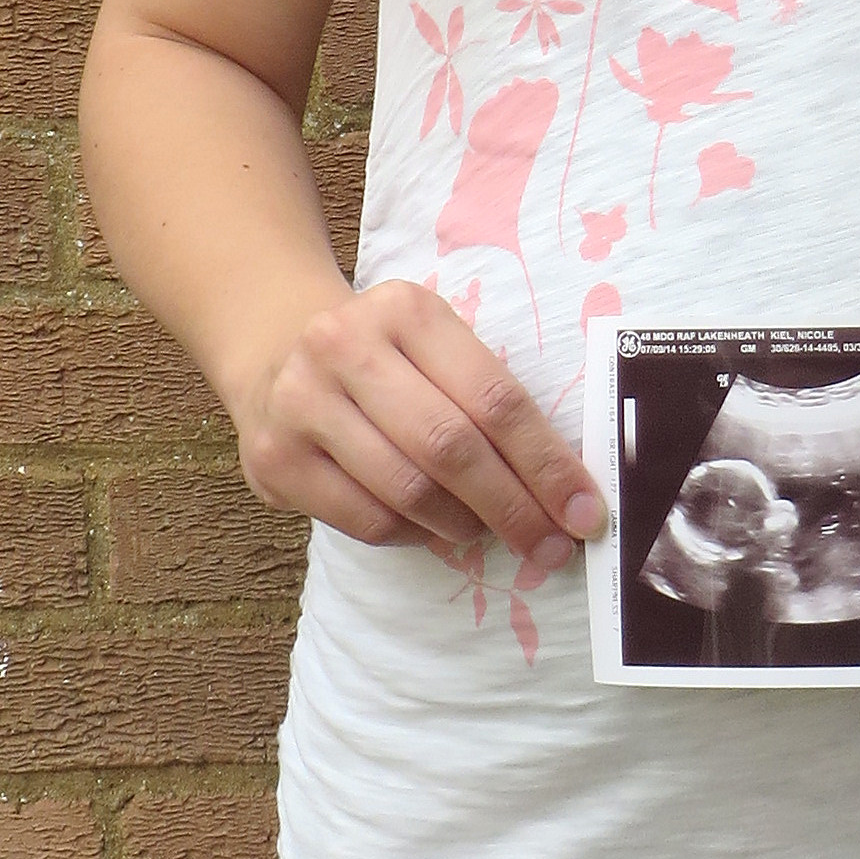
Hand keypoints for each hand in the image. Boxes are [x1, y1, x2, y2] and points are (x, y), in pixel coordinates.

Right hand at [233, 279, 605, 569]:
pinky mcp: (275, 459)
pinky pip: (366, 520)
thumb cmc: (384, 355)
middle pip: (451, 447)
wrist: (276, 348)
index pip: (494, 396)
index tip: (584, 510)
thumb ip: (486, 396)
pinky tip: (434, 529)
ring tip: (487, 531)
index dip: (545, 462)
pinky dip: (415, 536)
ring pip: (408, 490)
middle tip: (552, 547)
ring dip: (464, 525)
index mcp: (406, 310)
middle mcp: (345, 346)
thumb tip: (563, 488)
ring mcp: (301, 403)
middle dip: (513, 507)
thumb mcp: (432, 344)